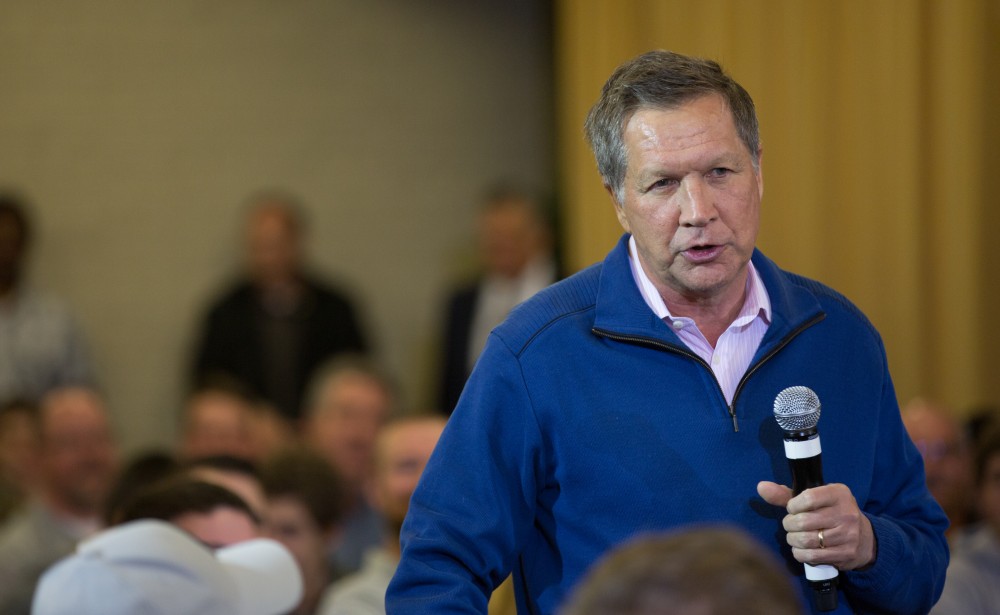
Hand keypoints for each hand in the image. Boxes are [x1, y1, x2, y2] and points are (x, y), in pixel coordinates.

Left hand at [757, 481, 875, 570]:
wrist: (864, 538)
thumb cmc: (830, 513)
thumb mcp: (813, 498)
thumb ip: (786, 494)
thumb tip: (761, 487)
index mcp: (839, 494)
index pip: (807, 498)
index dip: (792, 506)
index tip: (792, 509)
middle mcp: (846, 513)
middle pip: (803, 522)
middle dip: (789, 524)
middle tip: (790, 525)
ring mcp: (848, 535)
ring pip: (806, 540)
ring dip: (793, 540)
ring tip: (793, 537)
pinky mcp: (846, 554)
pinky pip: (813, 556)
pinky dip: (800, 554)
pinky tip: (800, 549)